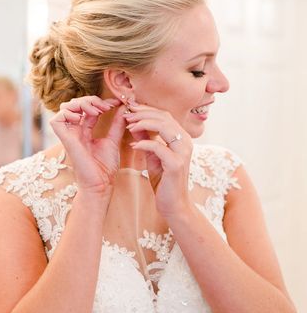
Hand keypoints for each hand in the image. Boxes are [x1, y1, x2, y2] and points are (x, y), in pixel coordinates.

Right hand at [50, 96, 125, 194]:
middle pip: (75, 104)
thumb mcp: (113, 140)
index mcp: (85, 131)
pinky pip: (57, 119)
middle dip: (91, 100)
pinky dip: (69, 113)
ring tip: (97, 110)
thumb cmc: (105, 167)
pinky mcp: (64, 139)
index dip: (100, 102)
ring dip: (81, 103)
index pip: (88, 108)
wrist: (101, 183)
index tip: (116, 102)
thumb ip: (117, 124)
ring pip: (65, 108)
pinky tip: (83, 118)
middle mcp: (75, 131)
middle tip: (106, 107)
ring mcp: (69, 135)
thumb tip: (122, 108)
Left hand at [123, 103, 192, 217]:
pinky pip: (158, 147)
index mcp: (181, 138)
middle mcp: (185, 141)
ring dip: (143, 123)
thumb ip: (147, 139)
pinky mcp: (176, 164)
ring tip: (128, 125)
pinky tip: (133, 145)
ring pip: (164, 127)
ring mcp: (182, 152)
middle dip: (143, 113)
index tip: (130, 108)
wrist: (173, 204)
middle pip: (164, 117)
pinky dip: (144, 143)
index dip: (146, 109)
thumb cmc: (164, 180)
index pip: (164, 115)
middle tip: (126, 114)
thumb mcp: (153, 156)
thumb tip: (135, 123)